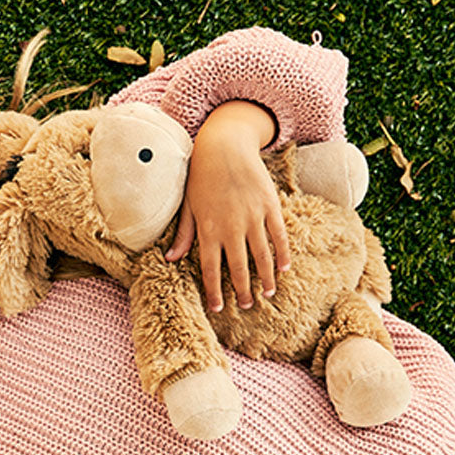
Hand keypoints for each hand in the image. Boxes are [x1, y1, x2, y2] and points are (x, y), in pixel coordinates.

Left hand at [165, 100, 288, 311]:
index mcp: (208, 230)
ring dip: (265, 278)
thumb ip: (184, 234)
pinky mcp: (270, 206)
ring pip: (261, 256)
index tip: (218, 308)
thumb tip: (170, 259)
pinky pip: (279, 236)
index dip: (214, 291)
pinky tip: (284, 268)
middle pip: (238, 268)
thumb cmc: (201, 176)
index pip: (210, 269)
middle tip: (247, 306)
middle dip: (242, 291)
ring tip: (267, 293)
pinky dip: (282, 254)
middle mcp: (231, 227)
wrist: (224, 146)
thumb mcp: (188, 206)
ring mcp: (252, 218)